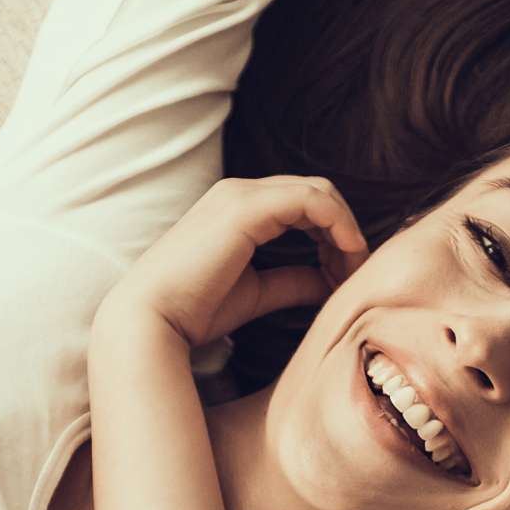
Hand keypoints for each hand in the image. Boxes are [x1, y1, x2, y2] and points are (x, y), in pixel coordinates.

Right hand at [100, 175, 368, 351]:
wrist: (152, 318)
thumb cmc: (195, 310)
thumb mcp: (257, 293)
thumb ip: (293, 281)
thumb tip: (330, 283)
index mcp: (238, 208)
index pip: (304, 203)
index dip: (334, 235)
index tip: (347, 274)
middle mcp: (240, 193)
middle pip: (317, 192)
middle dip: (345, 229)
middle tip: (358, 271)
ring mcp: (242, 195)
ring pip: (319, 191)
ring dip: (346, 228)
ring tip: (355, 269)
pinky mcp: (246, 208)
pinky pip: (311, 201)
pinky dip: (338, 225)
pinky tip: (347, 256)